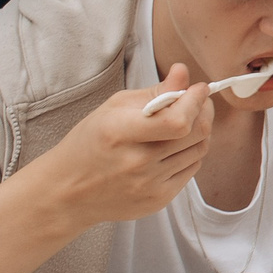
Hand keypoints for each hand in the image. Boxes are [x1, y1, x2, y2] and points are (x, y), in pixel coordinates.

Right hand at [36, 66, 213, 227]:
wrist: (68, 192)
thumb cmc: (90, 143)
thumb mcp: (113, 108)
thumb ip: (154, 92)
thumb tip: (184, 73)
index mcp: (120, 132)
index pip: (177, 120)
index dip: (196, 101)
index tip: (199, 88)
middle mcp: (137, 162)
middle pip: (196, 134)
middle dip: (204, 111)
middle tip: (198, 102)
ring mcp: (149, 185)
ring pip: (199, 150)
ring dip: (198, 132)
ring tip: (183, 124)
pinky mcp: (158, 200)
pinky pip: (192, 170)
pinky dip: (189, 154)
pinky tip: (173, 147)